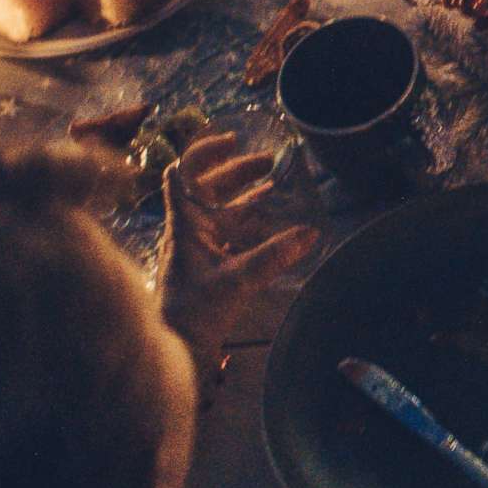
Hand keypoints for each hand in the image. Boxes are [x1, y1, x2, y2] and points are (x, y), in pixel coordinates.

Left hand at [157, 133, 317, 370]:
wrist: (177, 346)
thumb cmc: (194, 311)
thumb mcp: (237, 281)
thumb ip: (273, 256)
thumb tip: (310, 233)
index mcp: (185, 224)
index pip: (182, 174)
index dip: (203, 152)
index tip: (232, 141)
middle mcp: (188, 229)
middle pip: (207, 187)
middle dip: (236, 170)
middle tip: (268, 162)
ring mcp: (198, 247)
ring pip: (219, 209)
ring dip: (243, 193)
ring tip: (273, 183)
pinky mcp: (207, 265)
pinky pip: (228, 233)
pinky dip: (248, 222)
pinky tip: (271, 222)